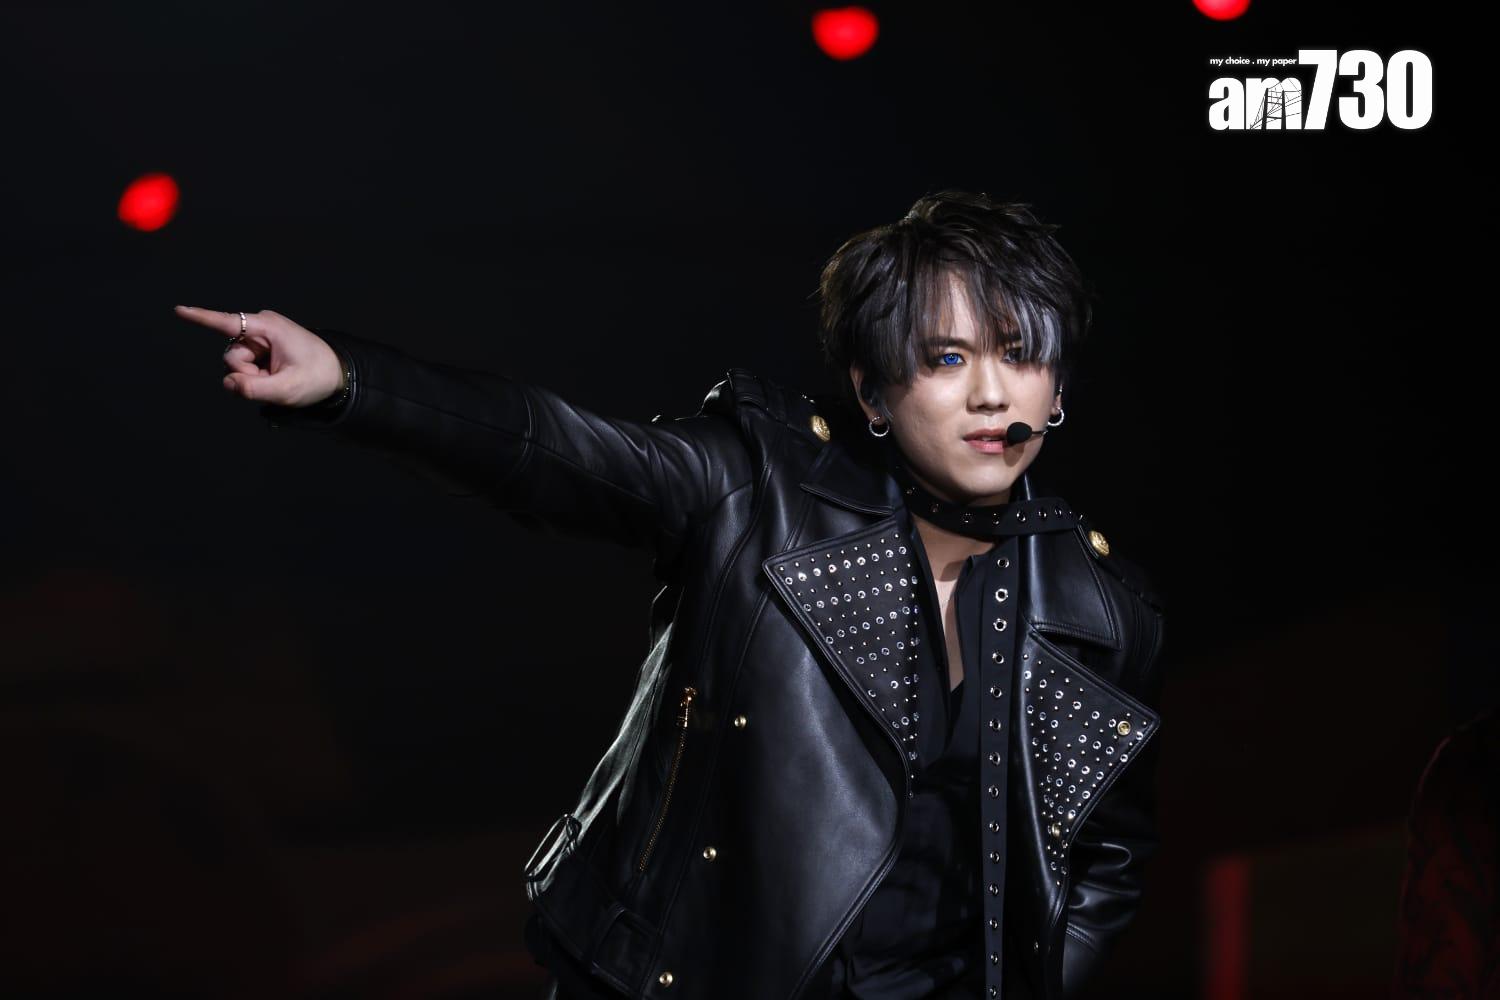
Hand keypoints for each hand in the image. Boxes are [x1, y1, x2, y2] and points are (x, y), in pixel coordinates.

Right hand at [175, 305, 343, 407]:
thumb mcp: (288, 389)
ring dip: (253, 378)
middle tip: (275, 380)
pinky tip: (274, 378)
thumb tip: (228, 383)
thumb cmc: (318, 377)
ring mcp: (259, 339)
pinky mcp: (259, 350)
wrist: (338, 375)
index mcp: (268, 327)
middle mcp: (259, 328)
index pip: (228, 323)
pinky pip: (244, 369)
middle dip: (246, 374)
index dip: (201, 318)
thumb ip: (254, 389)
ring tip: (278, 379)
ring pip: (236, 365)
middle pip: (231, 356)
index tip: (178, 310)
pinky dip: (256, 379)